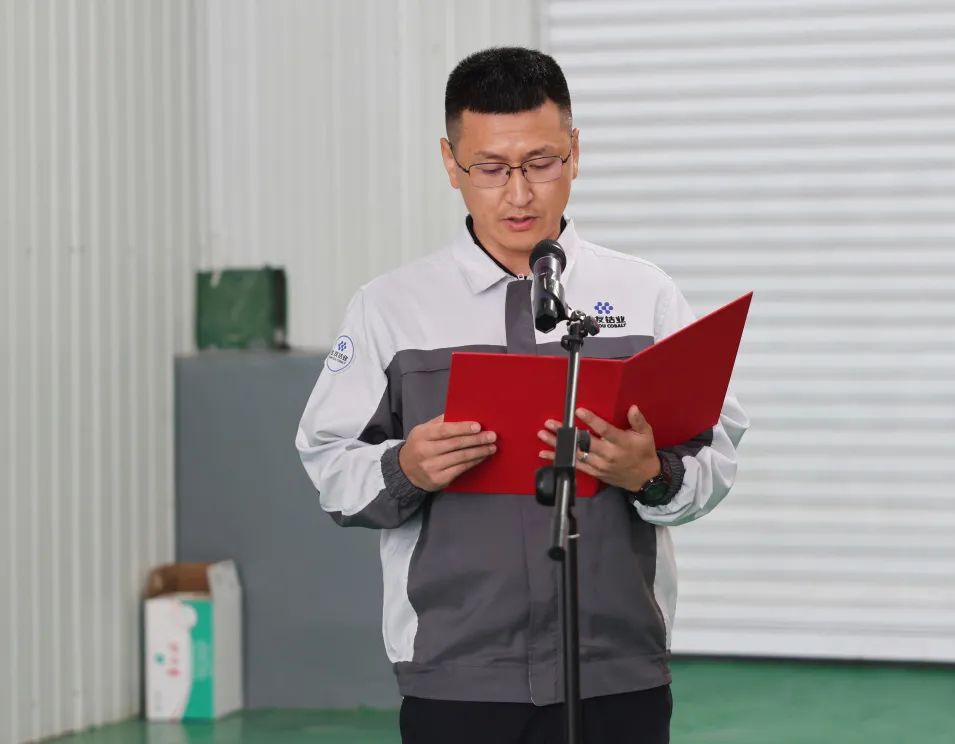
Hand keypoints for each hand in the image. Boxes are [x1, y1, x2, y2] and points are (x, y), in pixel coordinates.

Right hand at [399, 414, 496, 490]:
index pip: (444, 430)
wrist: (405, 471)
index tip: (478, 426)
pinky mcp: (438, 480)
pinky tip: (482, 457)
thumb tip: (464, 414)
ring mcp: (431, 467)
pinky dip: (473, 462)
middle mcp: (425, 452)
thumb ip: (440, 422)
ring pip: (460, 458)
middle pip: (455, 444)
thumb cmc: (419, 446)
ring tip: (491, 447)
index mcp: (422, 435)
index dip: (462, 428)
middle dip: (476, 440)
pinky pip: (460, 469)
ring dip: (479, 452)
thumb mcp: (423, 430)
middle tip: (491, 436)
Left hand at [537, 406, 659, 490]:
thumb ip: (638, 421)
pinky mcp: (594, 472)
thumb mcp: (646, 434)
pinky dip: (559, 459)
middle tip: (551, 423)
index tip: (579, 411)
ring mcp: (599, 465)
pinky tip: (546, 453)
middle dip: (566, 432)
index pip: (604, 430)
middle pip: (584, 442)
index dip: (591, 420)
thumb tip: (632, 408)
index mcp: (621, 442)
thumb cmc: (643, 453)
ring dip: (558, 445)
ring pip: (575, 453)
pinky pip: (574, 465)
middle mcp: (608, 454)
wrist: (644, 478)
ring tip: (544, 435)